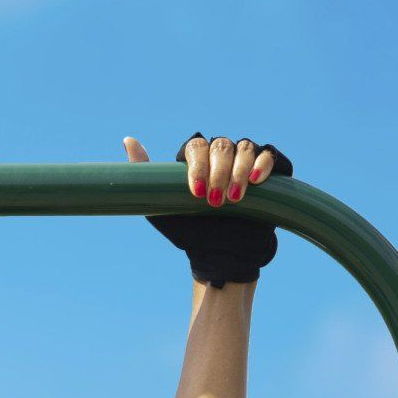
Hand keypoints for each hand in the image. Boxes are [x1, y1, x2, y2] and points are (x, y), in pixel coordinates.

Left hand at [122, 131, 292, 289]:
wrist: (223, 258)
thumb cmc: (191, 234)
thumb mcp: (161, 209)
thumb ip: (145, 176)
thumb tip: (128, 140)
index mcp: (198, 160)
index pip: (196, 147)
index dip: (197, 166)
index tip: (196, 193)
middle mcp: (222, 156)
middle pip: (221, 146)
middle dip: (218, 172)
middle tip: (215, 202)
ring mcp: (245, 162)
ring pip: (244, 147)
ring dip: (239, 170)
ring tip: (235, 197)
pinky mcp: (268, 172)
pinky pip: (269, 154)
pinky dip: (264, 162)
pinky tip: (257, 179)